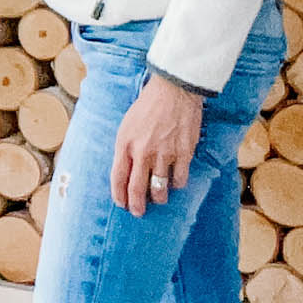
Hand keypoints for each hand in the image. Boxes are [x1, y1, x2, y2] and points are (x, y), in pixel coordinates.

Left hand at [112, 73, 202, 215]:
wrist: (174, 90)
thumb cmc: (148, 106)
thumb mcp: (127, 125)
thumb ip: (125, 148)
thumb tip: (126, 170)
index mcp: (125, 144)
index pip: (118, 178)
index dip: (119, 195)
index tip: (121, 204)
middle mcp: (143, 152)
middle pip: (137, 189)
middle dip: (137, 205)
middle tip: (138, 212)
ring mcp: (164, 154)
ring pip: (160, 189)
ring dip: (158, 198)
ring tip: (159, 198)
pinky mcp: (184, 153)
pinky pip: (180, 179)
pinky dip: (177, 184)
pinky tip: (175, 182)